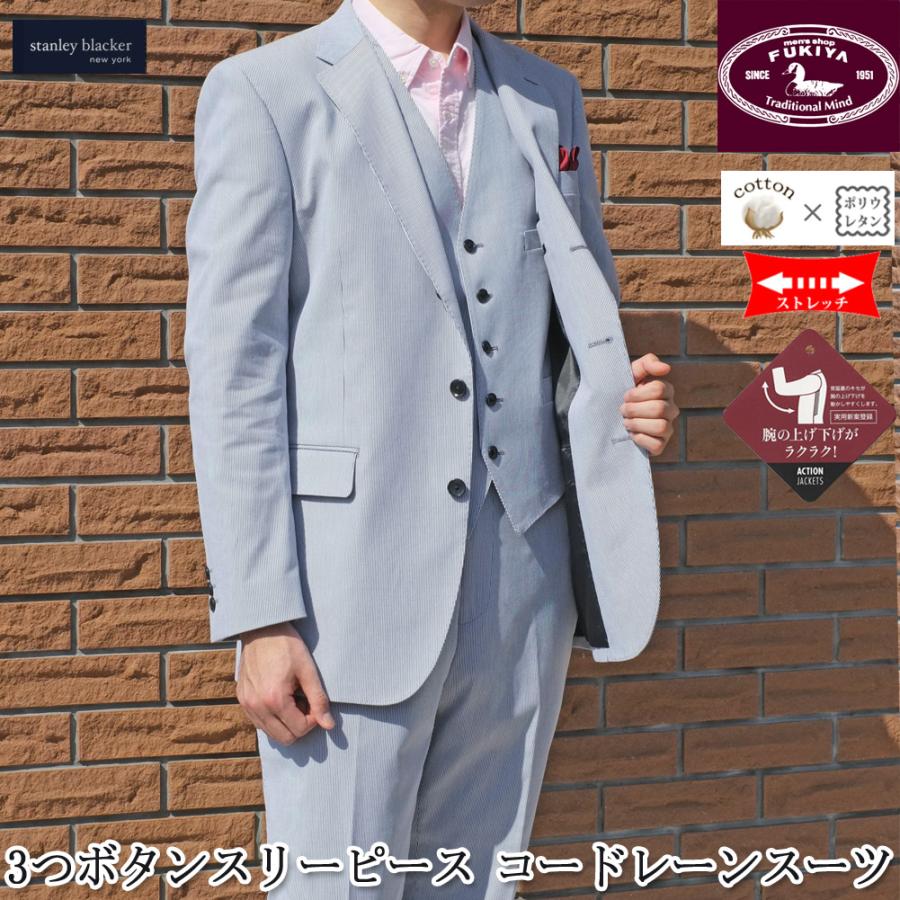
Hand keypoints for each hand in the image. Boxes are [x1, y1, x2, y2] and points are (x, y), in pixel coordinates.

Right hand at [236, 621, 334, 744]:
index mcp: (275, 699)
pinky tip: (279, 698)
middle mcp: (257, 706)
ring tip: (293, 698)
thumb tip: (329, 725)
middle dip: (300, 725)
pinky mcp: (242, 699)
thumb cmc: (287, 645)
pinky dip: (272, 718)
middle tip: (305, 702)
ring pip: (271, 733)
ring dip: (286, 723)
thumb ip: (319, 699)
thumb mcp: (308, 670)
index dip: (313, 719)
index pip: (299, 730)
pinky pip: (259, 722)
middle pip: (285, 738)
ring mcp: (247, 704)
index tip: (315, 702)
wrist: (262, 628)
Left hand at [620, 353, 678, 456]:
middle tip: (622, 410)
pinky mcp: (660, 445)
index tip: (625, 396)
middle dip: (634, 409)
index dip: (637, 393)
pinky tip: (632, 434)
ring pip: (660, 426)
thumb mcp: (631, 373)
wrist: (608, 415)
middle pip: (659, 409)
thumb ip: (647, 363)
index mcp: (666, 391)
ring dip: (637, 424)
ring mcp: (668, 428)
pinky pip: (656, 444)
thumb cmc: (622, 392)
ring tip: (626, 422)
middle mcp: (671, 410)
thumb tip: (666, 368)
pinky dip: (641, 439)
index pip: (659, 389)